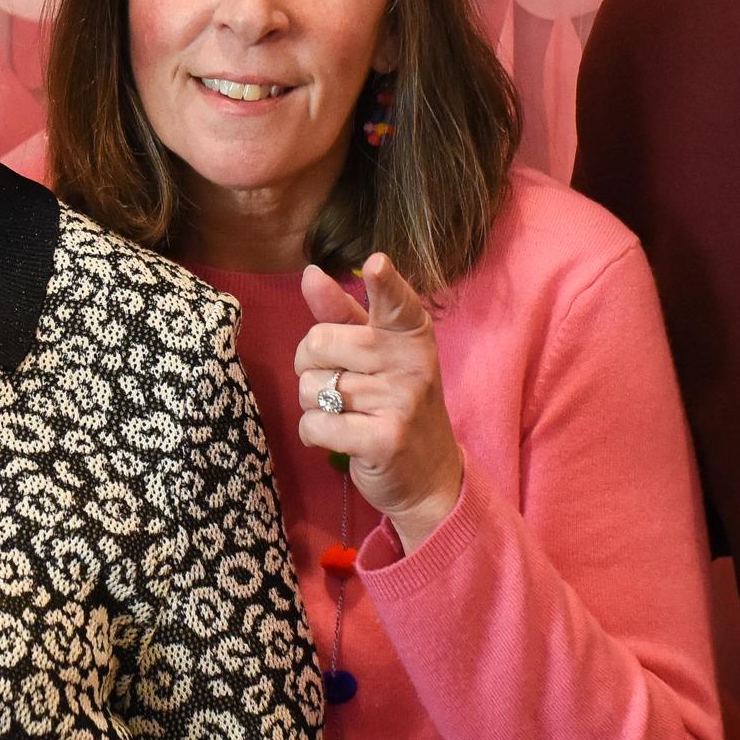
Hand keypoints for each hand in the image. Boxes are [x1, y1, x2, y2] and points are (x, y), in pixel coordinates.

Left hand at [295, 254, 464, 553]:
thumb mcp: (376, 356)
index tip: (375, 263)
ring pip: (311, 387)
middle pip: (319, 342)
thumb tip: (310, 273)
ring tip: (345, 415)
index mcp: (411, 335)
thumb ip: (341, 314)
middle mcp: (411, 363)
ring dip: (313, 405)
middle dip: (309, 365)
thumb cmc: (394, 404)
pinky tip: (338, 438)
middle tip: (336, 384)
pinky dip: (313, 434)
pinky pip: (315, 423)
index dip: (383, 282)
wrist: (430, 476)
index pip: (395, 301)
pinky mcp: (385, 438)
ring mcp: (401, 401)